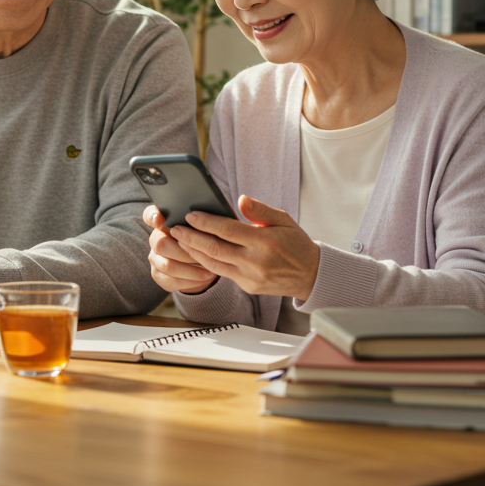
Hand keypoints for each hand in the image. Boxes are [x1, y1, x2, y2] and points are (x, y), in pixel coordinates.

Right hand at [143, 205, 217, 293]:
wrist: (200, 263)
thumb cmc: (203, 240)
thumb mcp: (203, 228)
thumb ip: (200, 222)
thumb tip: (208, 219)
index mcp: (163, 223)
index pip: (150, 215)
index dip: (152, 216)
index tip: (159, 218)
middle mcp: (155, 239)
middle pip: (161, 244)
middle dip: (186, 251)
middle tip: (206, 254)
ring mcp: (155, 258)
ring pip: (168, 265)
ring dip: (192, 269)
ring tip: (211, 269)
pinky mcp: (158, 275)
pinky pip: (172, 281)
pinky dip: (192, 280)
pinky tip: (206, 277)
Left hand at [169, 195, 320, 300]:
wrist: (310, 275)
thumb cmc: (295, 243)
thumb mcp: (283, 220)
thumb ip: (260, 209)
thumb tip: (240, 199)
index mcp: (266, 242)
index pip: (228, 230)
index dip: (206, 222)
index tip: (190, 215)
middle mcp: (256, 261)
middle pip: (215, 249)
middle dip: (191, 238)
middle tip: (174, 228)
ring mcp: (250, 277)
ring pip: (214, 264)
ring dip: (193, 252)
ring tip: (179, 239)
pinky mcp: (248, 286)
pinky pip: (221, 273)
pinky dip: (205, 262)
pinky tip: (195, 252)